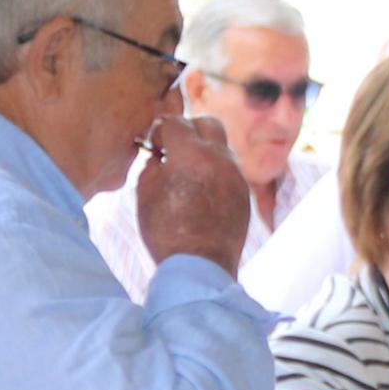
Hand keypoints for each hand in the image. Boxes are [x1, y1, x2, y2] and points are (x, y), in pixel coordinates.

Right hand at [132, 114, 252, 272]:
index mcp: (190, 154)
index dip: (160, 132)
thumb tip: (159, 156)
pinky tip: (200, 192)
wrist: (201, 267)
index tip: (154, 147)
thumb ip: (151, 166)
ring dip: (203, 152)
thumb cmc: (166, 232)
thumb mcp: (145, 195)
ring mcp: (235, 175)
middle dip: (189, 130)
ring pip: (221, 146)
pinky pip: (229, 170)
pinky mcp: (243, 192)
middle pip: (207, 123)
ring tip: (186, 174)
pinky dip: (214, 171)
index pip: (175, 122)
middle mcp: (218, 158)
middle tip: (174, 151)